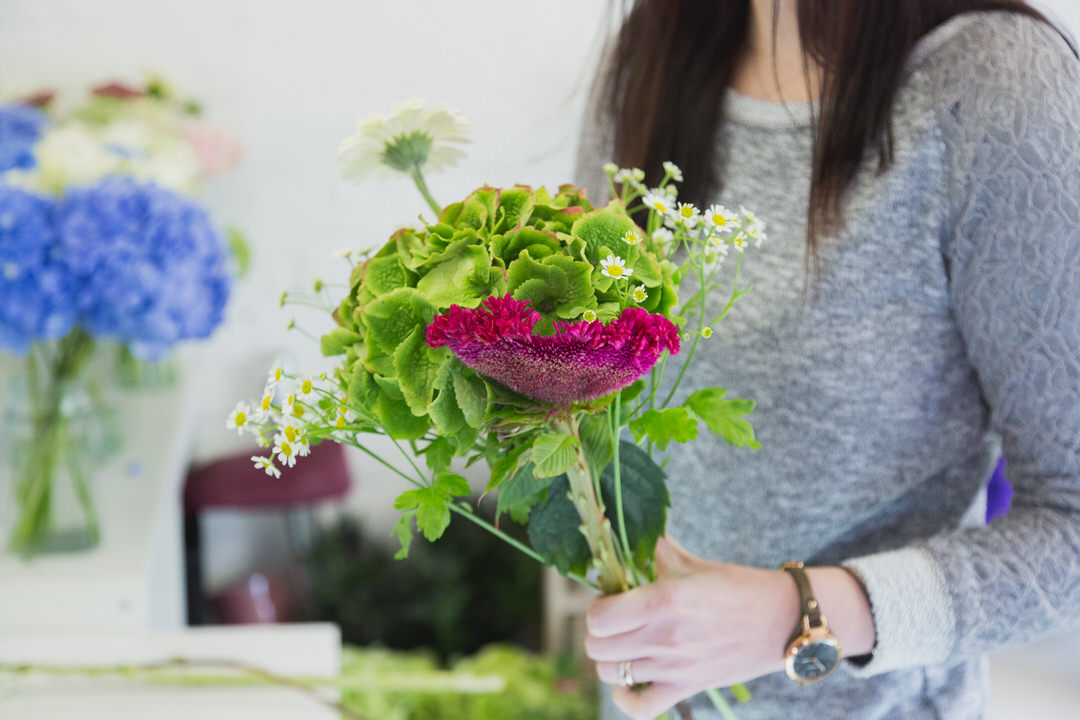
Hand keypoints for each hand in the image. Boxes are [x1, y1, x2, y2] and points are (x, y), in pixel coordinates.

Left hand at [585, 537, 874, 718]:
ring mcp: (674, 667)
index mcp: (661, 600)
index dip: (597, 607)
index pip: (598, 617)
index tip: (610, 600)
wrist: (781, 619)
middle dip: (600, 632)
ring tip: (625, 644)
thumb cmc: (737, 587)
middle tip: (616, 621)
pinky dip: (625, 697)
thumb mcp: (693, 563)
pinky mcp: (687, 687)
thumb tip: (636, 535)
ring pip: (611, 673)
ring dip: (611, 659)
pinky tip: (629, 681)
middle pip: (598, 647)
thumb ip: (658, 552)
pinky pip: (639, 707)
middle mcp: (663, 636)